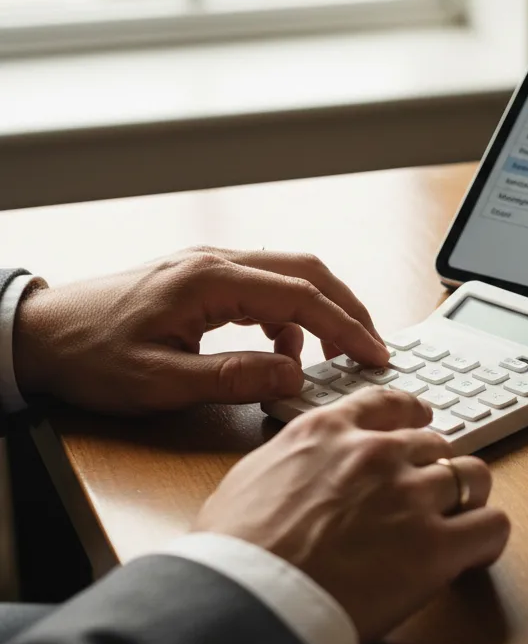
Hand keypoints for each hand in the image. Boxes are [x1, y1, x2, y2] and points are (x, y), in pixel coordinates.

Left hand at [12, 246, 390, 413]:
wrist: (38, 335)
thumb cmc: (89, 357)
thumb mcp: (159, 381)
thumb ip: (232, 376)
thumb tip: (294, 373)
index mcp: (209, 281)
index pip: (299, 296)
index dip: (344, 326)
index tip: (373, 355)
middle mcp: (215, 262)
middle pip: (306, 270)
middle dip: (348, 307)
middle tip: (373, 347)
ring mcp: (209, 266)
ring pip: (289, 274)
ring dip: (322, 309)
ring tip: (337, 353)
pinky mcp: (203, 278)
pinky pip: (264, 286)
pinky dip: (289, 314)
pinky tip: (283, 349)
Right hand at [195, 389, 510, 641]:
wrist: (245, 601)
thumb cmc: (232, 554)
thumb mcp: (247, 481)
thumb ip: (289, 463)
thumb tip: (296, 475)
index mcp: (328, 432)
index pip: (389, 403)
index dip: (411, 415)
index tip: (418, 422)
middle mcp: (376, 453)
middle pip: (435, 443)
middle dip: (432, 467)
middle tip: (426, 494)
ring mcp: (410, 495)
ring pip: (471, 475)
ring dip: (466, 496)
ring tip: (459, 520)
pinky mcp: (436, 546)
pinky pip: (492, 525)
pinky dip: (488, 537)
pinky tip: (476, 552)